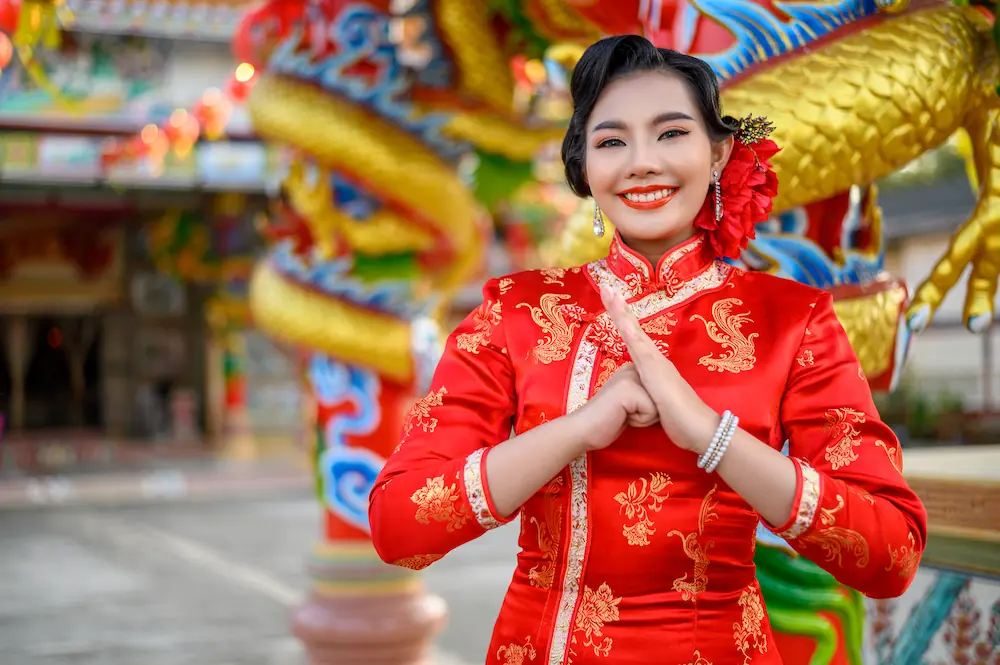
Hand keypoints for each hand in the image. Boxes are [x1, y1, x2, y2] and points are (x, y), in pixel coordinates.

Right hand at [569, 362, 658, 451]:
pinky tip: (621, 417)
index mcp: (632, 369)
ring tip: (622, 415)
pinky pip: (651, 411)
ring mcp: (630, 376)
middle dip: (647, 412)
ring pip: (658, 404)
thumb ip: (642, 392)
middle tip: (622, 413)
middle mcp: (632, 368)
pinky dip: (639, 421)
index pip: (658, 391)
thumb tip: (660, 396)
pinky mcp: (629, 389)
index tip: (624, 408)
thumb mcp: (629, 402)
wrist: (583, 430)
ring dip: (643, 417)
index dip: (647, 408)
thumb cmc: (606, 421)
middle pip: (660, 397)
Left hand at [599, 285, 718, 452]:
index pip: (634, 336)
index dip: (623, 318)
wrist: (700, 429)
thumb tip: (643, 393)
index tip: (611, 300)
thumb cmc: (680, 419)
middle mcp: (655, 359)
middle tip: (606, 286)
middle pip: (633, 327)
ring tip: (611, 293)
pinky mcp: (656, 373)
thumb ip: (649, 393)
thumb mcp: (657, 403)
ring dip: (622, 313)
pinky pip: (641, 350)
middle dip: (619, 307)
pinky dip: (631, 334)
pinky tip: (623, 323)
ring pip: (635, 332)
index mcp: (653, 365)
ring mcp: (656, 363)